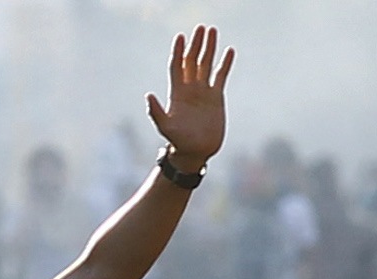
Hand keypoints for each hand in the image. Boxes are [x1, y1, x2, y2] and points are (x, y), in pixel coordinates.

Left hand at [145, 26, 233, 172]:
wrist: (195, 152)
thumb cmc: (178, 141)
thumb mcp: (165, 127)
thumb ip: (156, 112)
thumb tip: (148, 95)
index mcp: (177, 92)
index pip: (177, 66)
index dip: (178, 51)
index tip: (180, 37)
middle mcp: (189, 88)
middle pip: (192, 60)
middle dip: (196, 44)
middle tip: (201, 28)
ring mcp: (203, 91)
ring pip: (206, 64)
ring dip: (209, 48)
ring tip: (212, 31)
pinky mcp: (215, 97)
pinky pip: (220, 76)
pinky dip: (224, 64)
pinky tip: (229, 51)